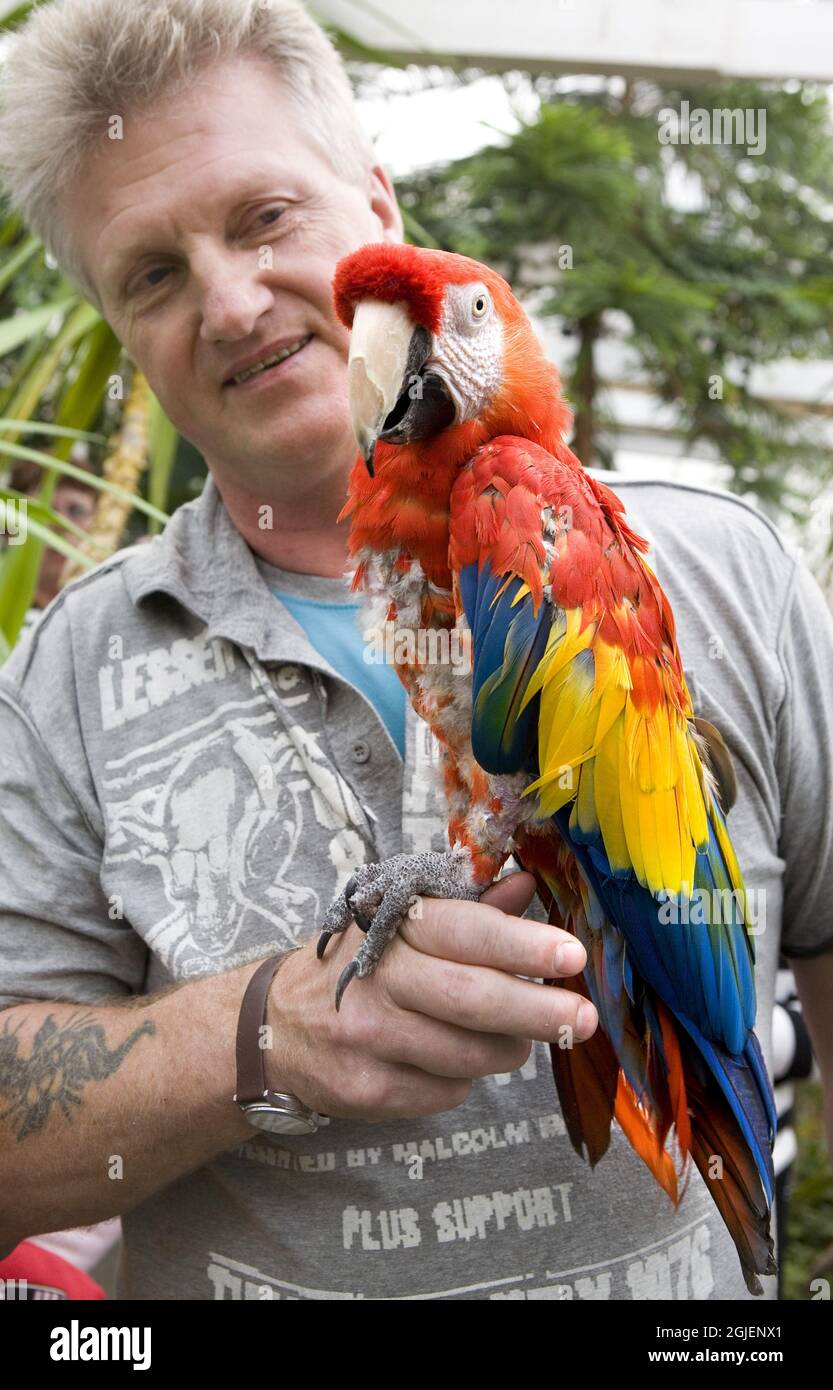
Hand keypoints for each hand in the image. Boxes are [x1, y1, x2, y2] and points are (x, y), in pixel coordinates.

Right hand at [265, 871, 597, 1121]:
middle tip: (583, 1017)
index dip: (521, 944)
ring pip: (469, 1055)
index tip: (571, 954)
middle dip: (537, 1010)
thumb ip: (469, 909)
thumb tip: (528, 886)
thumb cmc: (357, 965)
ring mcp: (369, 1038)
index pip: (464, 933)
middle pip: (472, 1000)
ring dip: (507, 1048)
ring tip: (513, 1036)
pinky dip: (464, 1078)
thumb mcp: (402, 924)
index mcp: (394, 927)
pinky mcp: (366, 1089)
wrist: (272, 1026)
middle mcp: (378, 979)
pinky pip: (447, 1091)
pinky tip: (447, 1059)